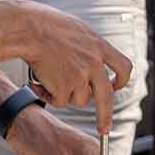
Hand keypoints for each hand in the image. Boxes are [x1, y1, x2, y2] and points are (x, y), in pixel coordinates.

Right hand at [21, 5, 131, 134]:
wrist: (29, 29)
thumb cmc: (47, 26)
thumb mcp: (79, 31)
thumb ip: (89, 48)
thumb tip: (94, 61)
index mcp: (100, 47)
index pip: (124, 67)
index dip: (121, 80)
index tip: (115, 88)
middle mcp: (94, 63)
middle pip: (107, 97)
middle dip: (106, 116)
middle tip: (104, 129)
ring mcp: (80, 76)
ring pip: (79, 101)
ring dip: (66, 95)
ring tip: (49, 78)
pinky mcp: (65, 87)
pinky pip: (60, 102)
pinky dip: (49, 96)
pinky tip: (39, 82)